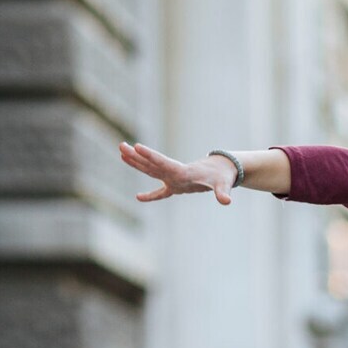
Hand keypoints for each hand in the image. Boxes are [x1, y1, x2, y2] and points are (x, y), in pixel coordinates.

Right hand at [120, 141, 237, 204]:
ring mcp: (173, 179)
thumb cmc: (223, 177)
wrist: (223, 171)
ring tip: (121, 153)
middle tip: (120, 145)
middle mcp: (174, 173)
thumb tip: (226, 201)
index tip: (137, 146)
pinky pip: (160, 192)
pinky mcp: (176, 187)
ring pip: (150, 171)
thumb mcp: (224, 185)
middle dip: (136, 156)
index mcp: (182, 171)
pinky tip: (138, 198)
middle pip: (151, 164)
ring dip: (136, 163)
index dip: (150, 156)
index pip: (163, 163)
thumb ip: (222, 193)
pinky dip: (150, 196)